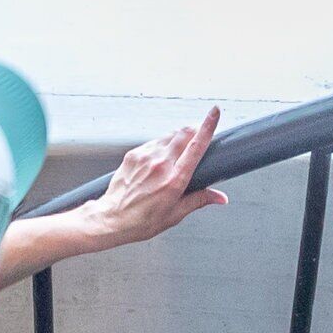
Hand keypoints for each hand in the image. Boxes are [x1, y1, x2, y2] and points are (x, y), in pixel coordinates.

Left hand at [84, 108, 225, 248]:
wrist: (112, 219)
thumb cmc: (142, 220)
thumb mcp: (175, 214)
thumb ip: (199, 200)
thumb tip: (220, 198)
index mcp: (175, 179)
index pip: (196, 145)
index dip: (208, 126)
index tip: (214, 112)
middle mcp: (161, 164)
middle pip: (183, 132)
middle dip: (193, 130)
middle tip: (197, 136)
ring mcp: (145, 157)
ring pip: (168, 136)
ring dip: (176, 139)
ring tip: (175, 156)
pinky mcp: (134, 154)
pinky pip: (153, 143)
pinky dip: (160, 147)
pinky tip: (158, 161)